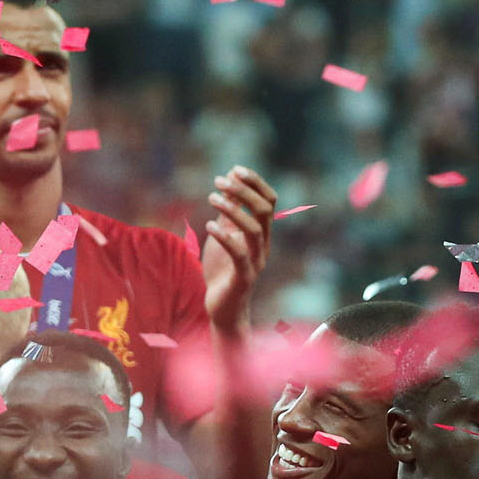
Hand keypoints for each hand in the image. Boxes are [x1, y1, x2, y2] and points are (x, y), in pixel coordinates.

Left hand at [200, 166, 279, 336]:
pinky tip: (209, 225)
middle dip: (244, 191)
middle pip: (264, 211)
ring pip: (254, 230)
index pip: (269, 201)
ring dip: (233, 210)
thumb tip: (229, 181)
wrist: (223, 309)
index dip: (255, 183)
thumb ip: (230, 212)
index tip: (235, 169)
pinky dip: (225, 237)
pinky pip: (239, 254)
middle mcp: (264, 245)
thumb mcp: (224, 235)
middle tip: (219, 180)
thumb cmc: (223, 270)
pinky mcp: (243, 278)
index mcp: (262, 234)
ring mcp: (256, 262)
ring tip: (212, 197)